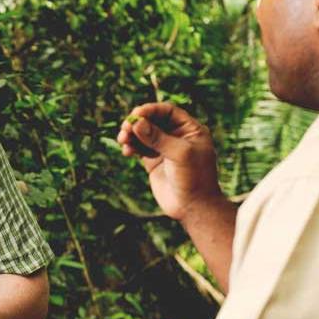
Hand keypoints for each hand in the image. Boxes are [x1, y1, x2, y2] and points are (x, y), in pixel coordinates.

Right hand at [116, 103, 226, 220]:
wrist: (193, 207)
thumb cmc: (195, 178)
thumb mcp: (179, 154)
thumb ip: (157, 137)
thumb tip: (136, 122)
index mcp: (190, 130)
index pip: (168, 112)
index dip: (151, 110)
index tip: (136, 114)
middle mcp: (177, 136)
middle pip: (152, 120)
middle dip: (137, 123)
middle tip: (125, 128)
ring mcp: (164, 149)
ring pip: (143, 134)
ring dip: (131, 134)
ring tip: (123, 140)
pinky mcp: (153, 161)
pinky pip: (139, 147)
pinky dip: (131, 147)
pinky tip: (127, 151)